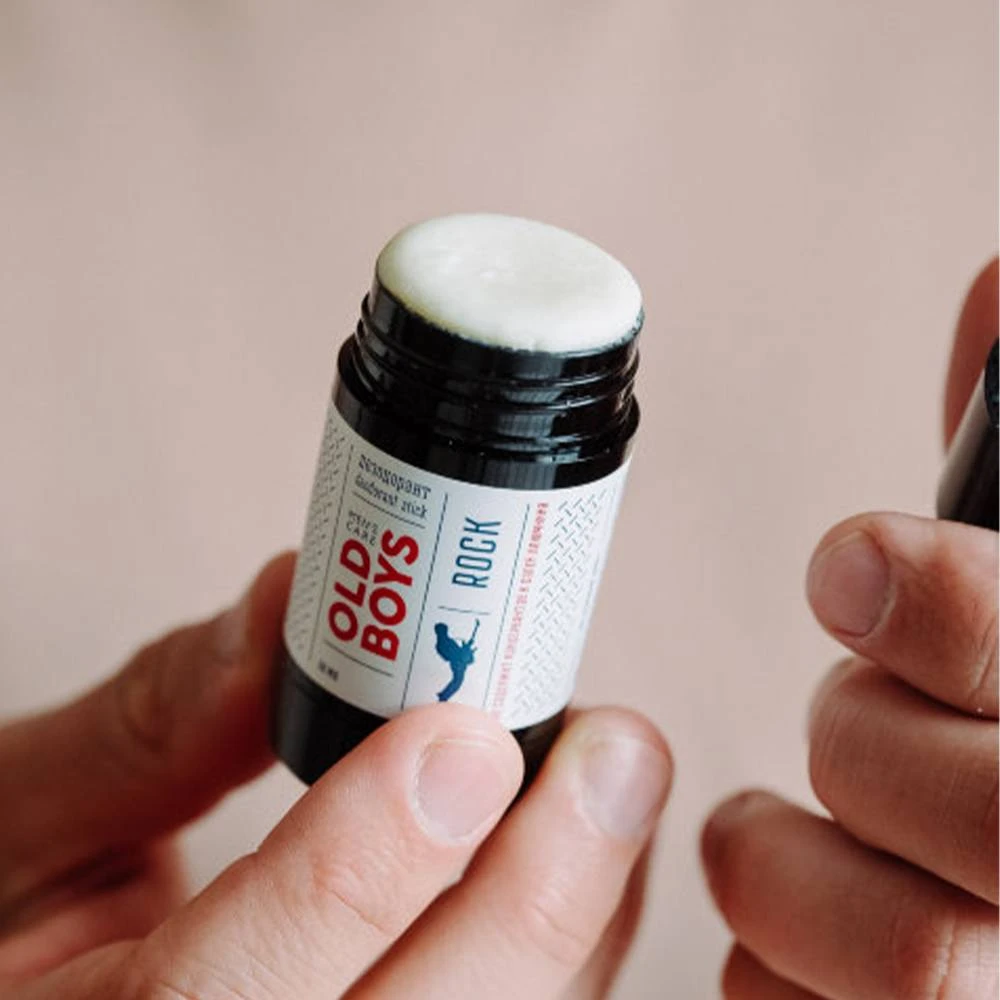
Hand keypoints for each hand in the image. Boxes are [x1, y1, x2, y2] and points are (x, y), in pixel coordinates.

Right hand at [0, 555, 671, 998]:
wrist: (45, 990)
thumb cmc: (8, 922)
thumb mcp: (24, 817)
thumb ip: (154, 720)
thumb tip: (295, 598)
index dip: (359, 870)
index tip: (457, 737)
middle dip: (533, 902)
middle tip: (615, 751)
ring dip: (579, 924)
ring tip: (616, 781)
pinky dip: (572, 955)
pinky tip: (593, 854)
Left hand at [701, 261, 998, 997]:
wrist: (982, 858)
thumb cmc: (988, 698)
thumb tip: (994, 287)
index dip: (936, 596)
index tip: (848, 566)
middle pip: (985, 819)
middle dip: (868, 739)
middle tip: (849, 706)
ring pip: (912, 959)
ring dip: (789, 861)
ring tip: (775, 827)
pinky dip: (769, 965)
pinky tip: (788, 932)